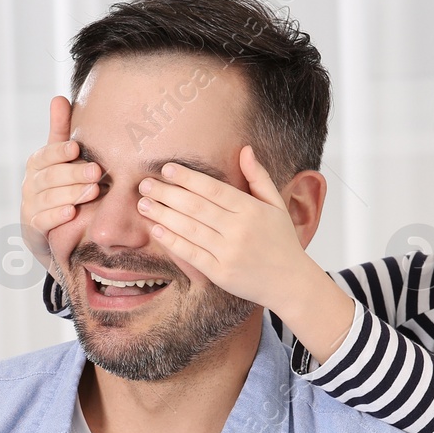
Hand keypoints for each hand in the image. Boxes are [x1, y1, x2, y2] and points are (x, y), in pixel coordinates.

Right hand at [19, 95, 99, 273]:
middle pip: (49, 177)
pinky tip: (72, 212)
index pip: (45, 155)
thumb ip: (60, 131)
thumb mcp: (60, 158)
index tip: (75, 148)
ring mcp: (30, 207)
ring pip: (47, 198)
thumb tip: (59, 97)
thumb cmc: (60, 186)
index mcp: (37, 165)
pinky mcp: (33, 229)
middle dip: (73, 174)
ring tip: (93, 191)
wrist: (51, 230)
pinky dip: (56, 216)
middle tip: (97, 172)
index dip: (59, 151)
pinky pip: (42, 222)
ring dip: (71, 194)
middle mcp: (30, 185)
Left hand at [136, 145, 324, 308]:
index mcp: (251, 209)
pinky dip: (171, 241)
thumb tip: (245, 149)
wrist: (290, 283)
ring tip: (143, 204)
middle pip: (196, 207)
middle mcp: (239, 230)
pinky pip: (191, 254)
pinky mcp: (220, 273)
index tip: (166, 169)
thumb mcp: (276, 205)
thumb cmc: (282, 242)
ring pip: (189, 229)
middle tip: (145, 183)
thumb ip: (259, 178)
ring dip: (163, 215)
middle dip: (167, 193)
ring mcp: (228, 253)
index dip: (187, 178)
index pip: (213, 189)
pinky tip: (155, 230)